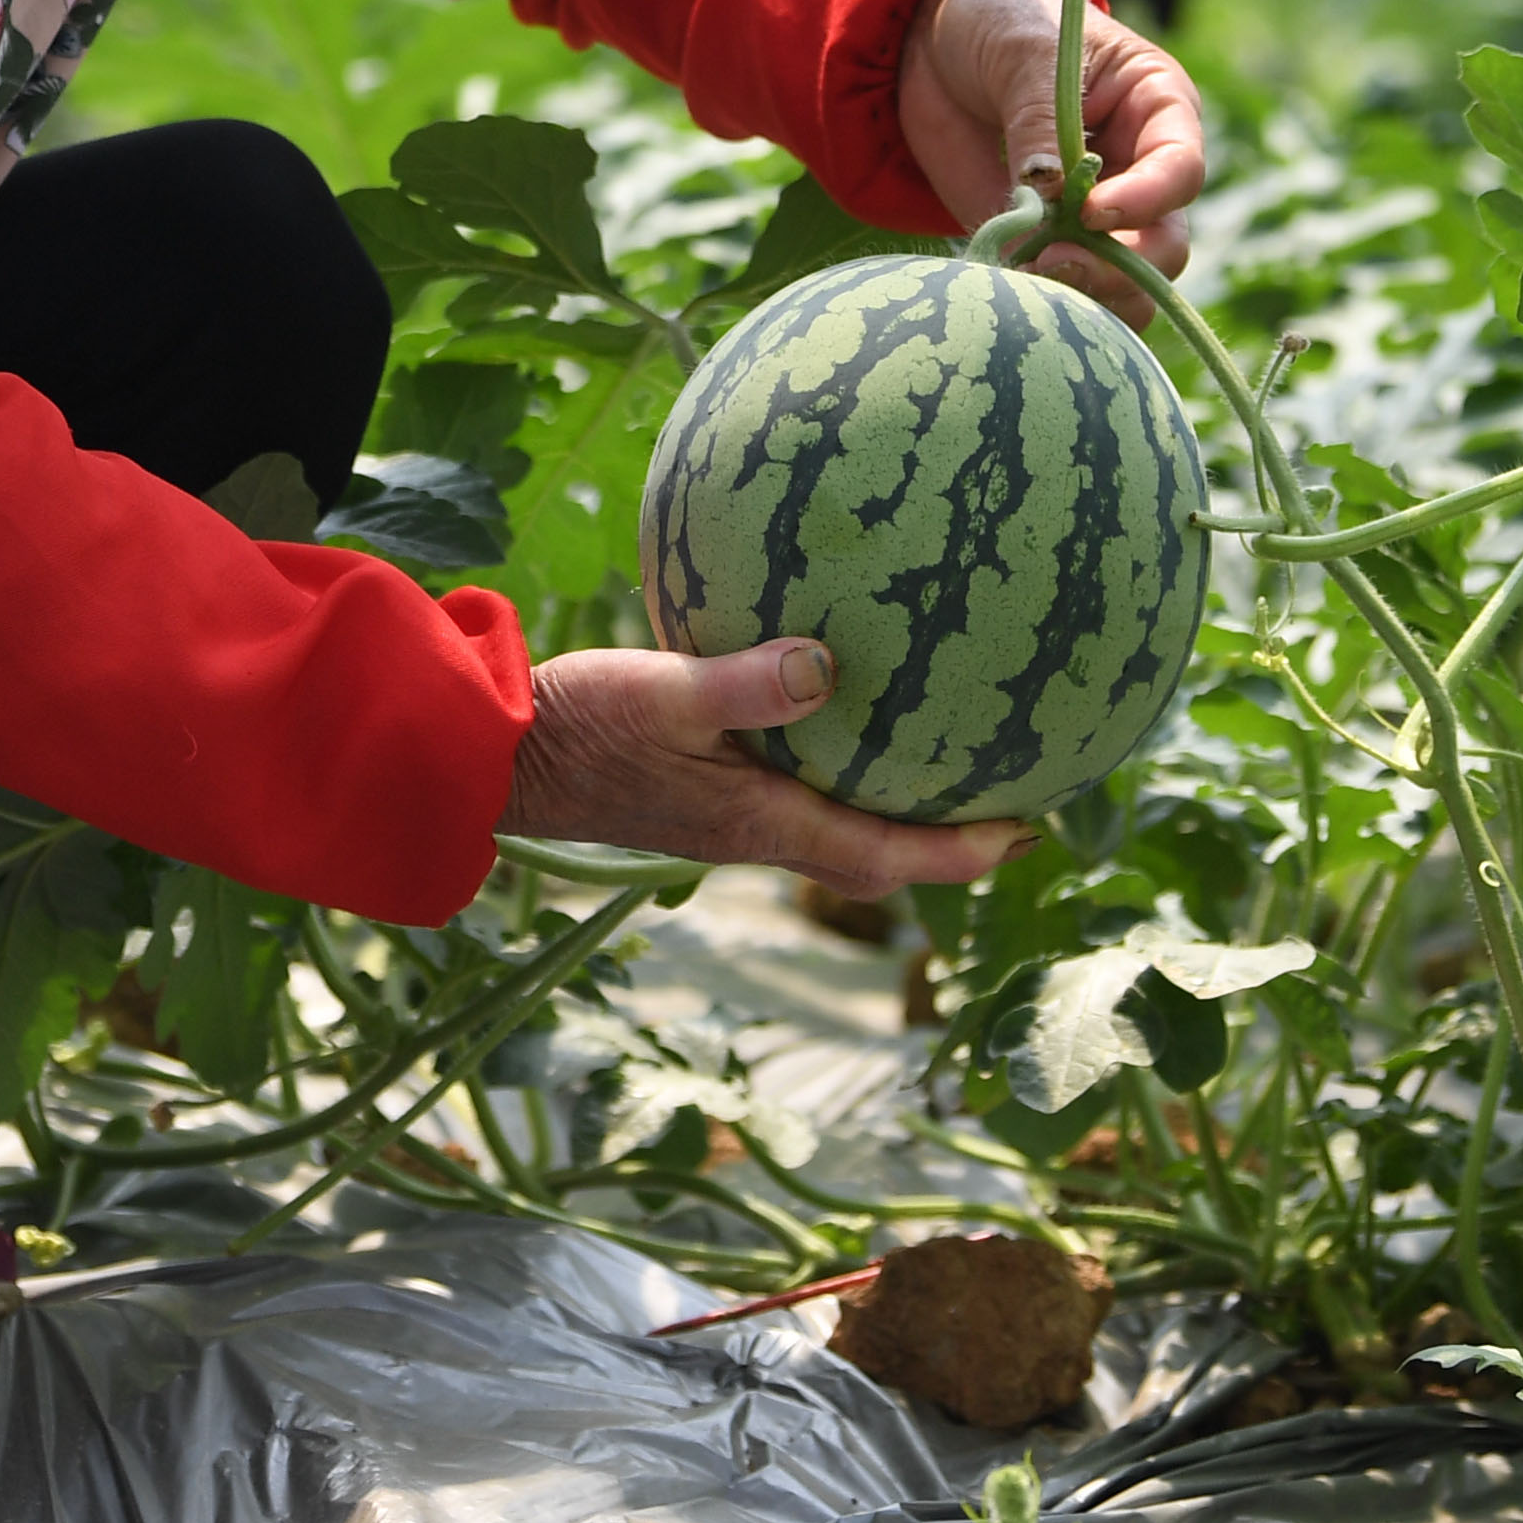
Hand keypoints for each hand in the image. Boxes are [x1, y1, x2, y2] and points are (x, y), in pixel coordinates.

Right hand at [500, 637, 1031, 889]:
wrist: (498, 755)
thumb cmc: (578, 724)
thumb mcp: (663, 691)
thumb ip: (745, 681)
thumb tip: (829, 664)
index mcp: (759, 823)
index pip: (882, 856)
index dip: (958, 854)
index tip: (1024, 832)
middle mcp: (752, 830)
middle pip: (870, 857)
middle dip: (941, 843)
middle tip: (1006, 810)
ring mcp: (725, 814)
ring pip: (832, 827)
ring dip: (890, 810)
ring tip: (943, 765)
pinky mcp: (700, 788)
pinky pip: (792, 789)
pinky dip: (835, 771)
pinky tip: (834, 710)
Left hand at [895, 0, 1202, 308]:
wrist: (927, 44)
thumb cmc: (999, 22)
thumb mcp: (1025, 51)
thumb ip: (1040, 121)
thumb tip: (1047, 192)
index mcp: (1157, 108)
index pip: (1180, 170)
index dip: (1146, 200)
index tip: (1090, 212)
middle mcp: (1139, 171)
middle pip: (1164, 246)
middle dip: (1118, 267)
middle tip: (1053, 262)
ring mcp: (1094, 217)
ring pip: (1124, 287)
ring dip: (1085, 297)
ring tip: (1025, 278)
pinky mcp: (1044, 244)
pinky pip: (1065, 293)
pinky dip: (1042, 302)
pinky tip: (1004, 287)